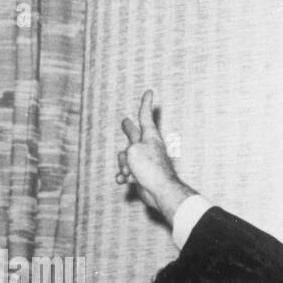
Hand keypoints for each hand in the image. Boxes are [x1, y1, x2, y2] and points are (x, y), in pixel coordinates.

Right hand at [116, 90, 190, 217]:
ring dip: (123, 165)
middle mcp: (148, 147)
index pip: (145, 116)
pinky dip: (123, 176)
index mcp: (150, 136)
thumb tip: (128, 159)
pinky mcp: (141, 175)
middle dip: (129, 129)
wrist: (160, 191)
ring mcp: (144, 161)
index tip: (150, 91)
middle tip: (125, 122)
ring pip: (124, 157)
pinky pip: (126, 173)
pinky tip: (123, 180)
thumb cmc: (150, 167)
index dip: (145, 103)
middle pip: (134, 135)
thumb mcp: (133, 150)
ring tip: (129, 173)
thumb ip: (129, 147)